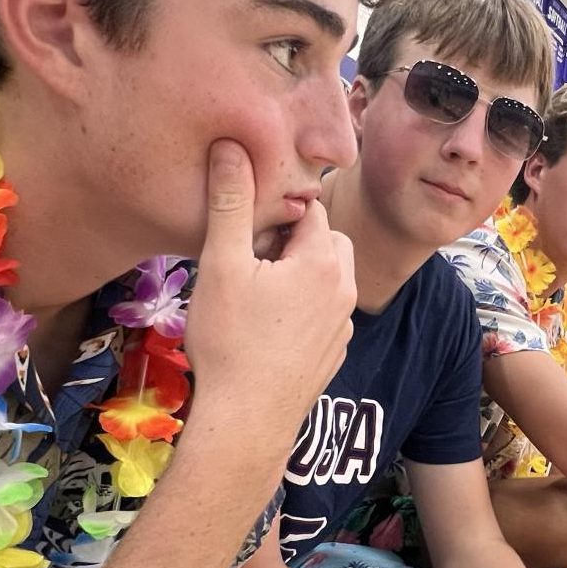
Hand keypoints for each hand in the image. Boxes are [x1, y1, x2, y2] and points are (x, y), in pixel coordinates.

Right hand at [185, 140, 354, 444]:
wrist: (247, 422)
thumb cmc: (231, 341)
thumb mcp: (222, 264)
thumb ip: (230, 201)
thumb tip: (231, 145)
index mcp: (324, 261)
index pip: (310, 208)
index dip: (276, 211)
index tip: (246, 229)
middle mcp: (344, 290)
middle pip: (325, 240)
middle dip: (292, 240)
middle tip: (249, 260)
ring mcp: (342, 326)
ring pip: (326, 278)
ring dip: (297, 274)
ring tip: (254, 293)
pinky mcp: (333, 354)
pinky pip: (322, 313)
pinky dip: (300, 309)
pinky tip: (264, 328)